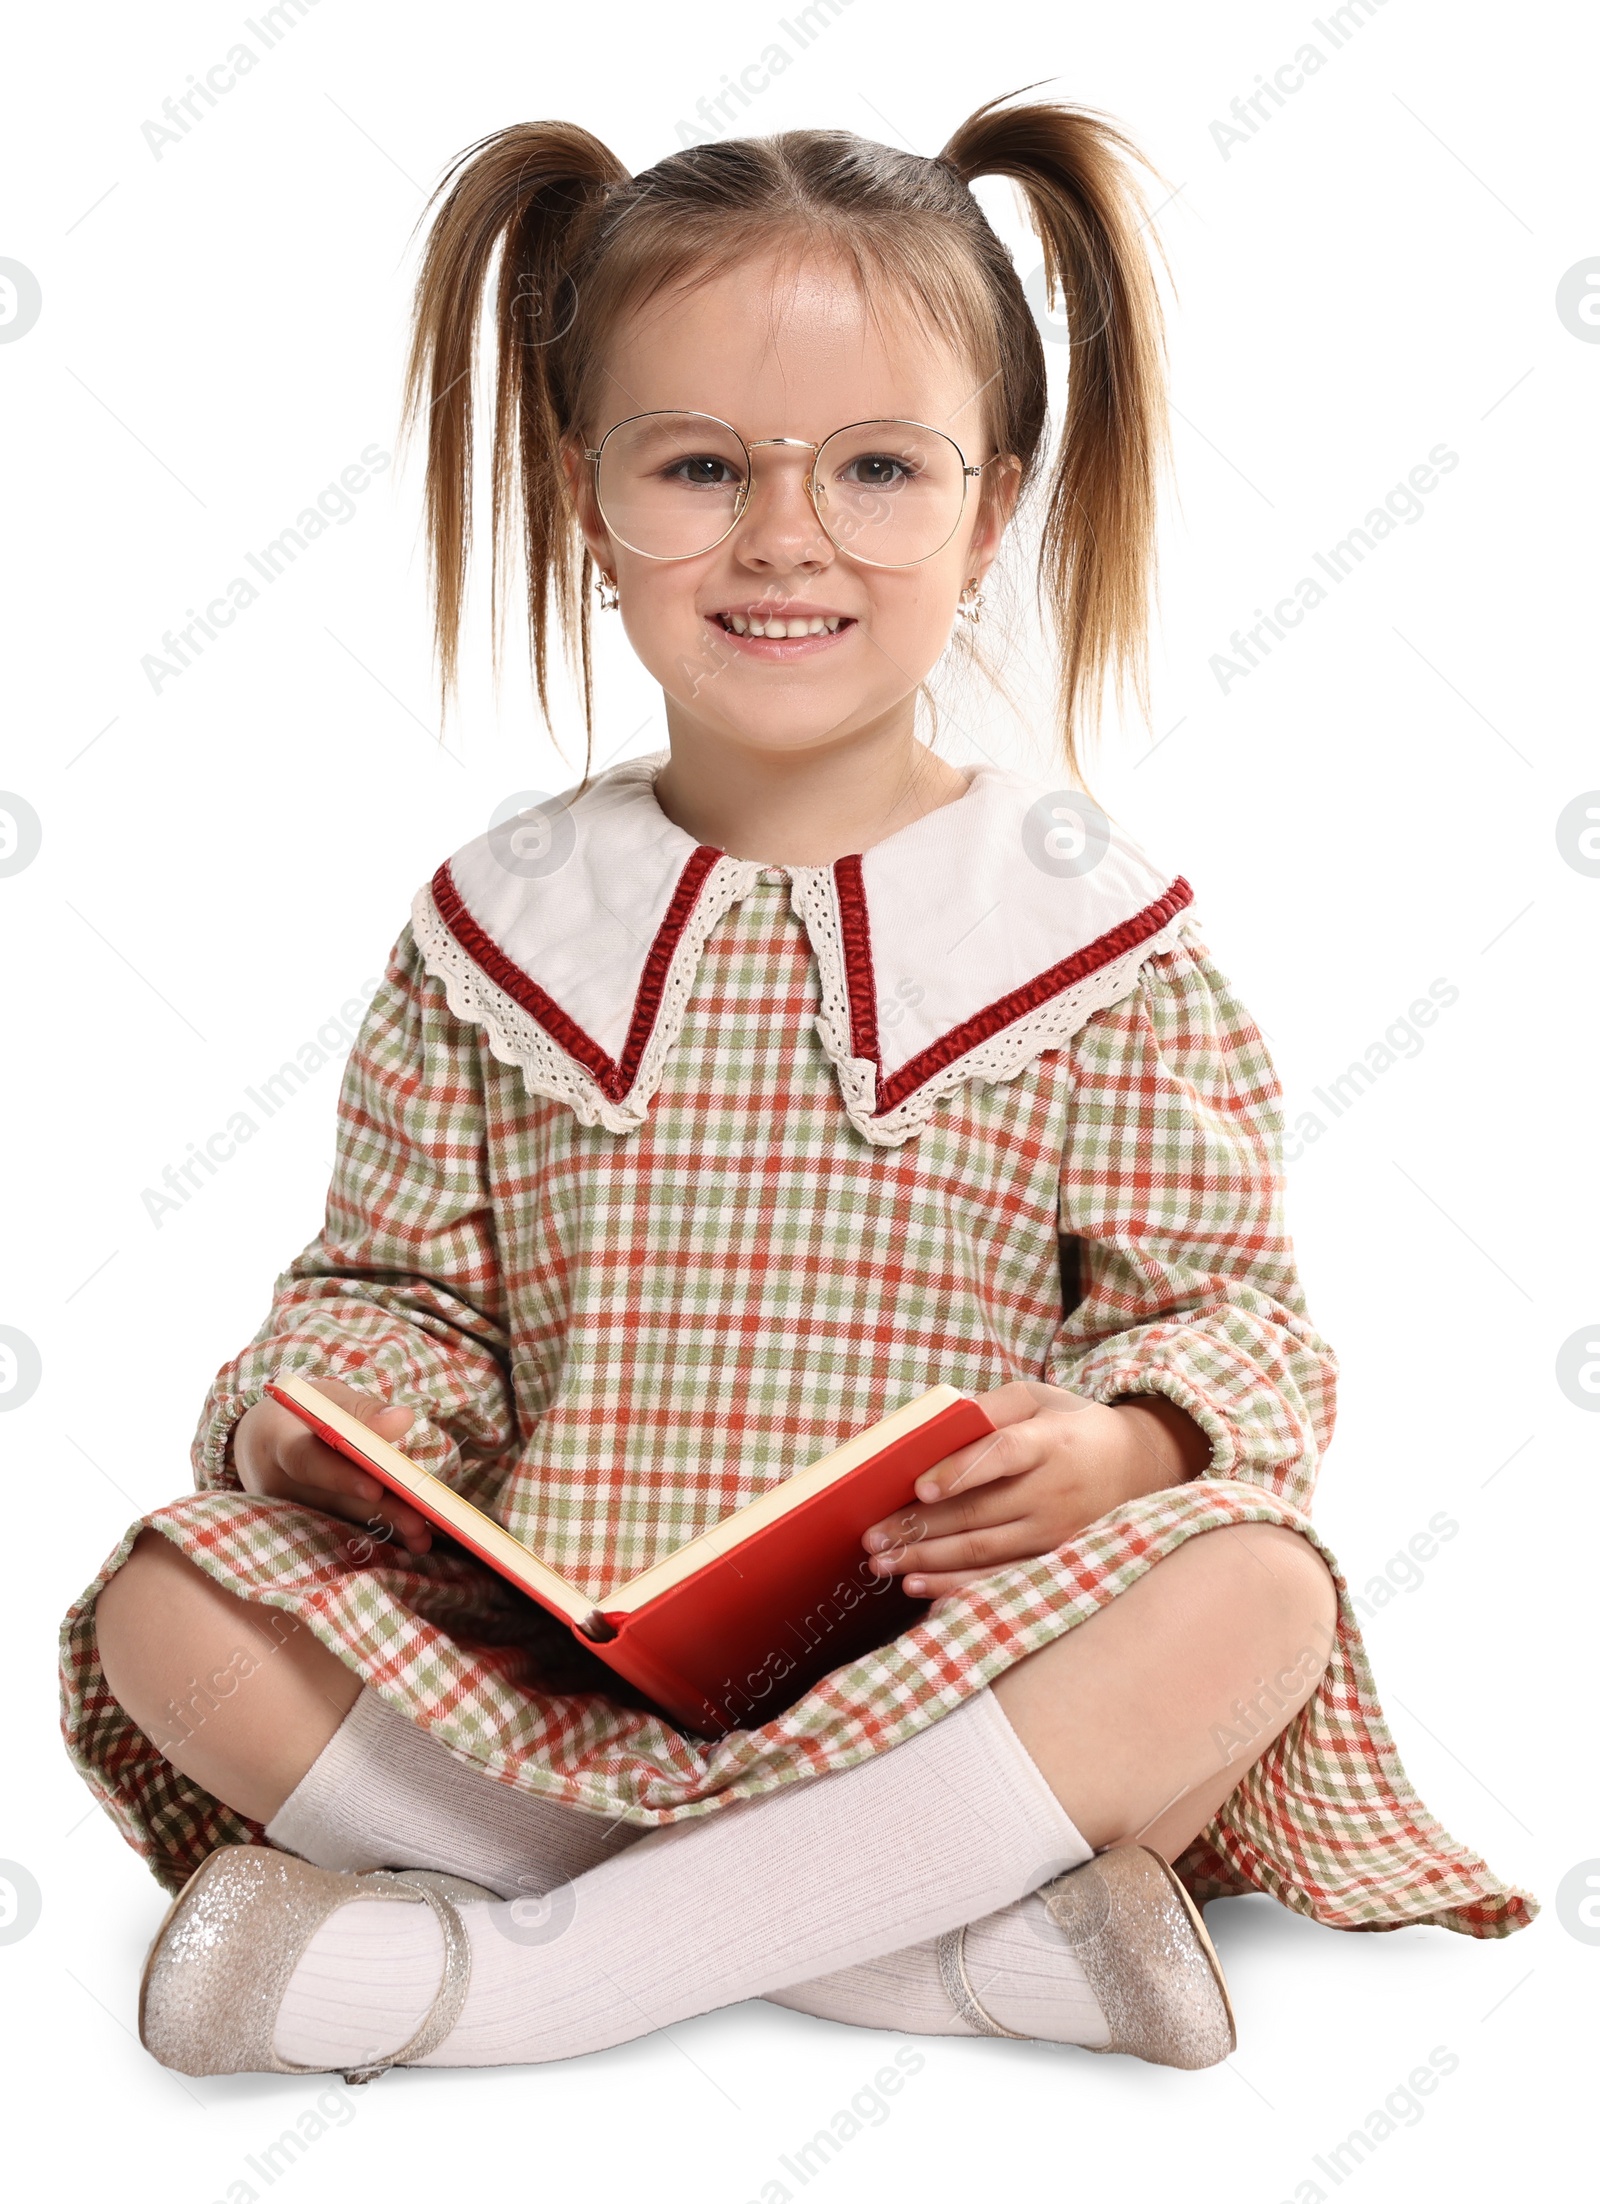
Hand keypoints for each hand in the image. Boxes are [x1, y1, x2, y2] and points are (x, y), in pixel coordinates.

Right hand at [231, 1376, 433, 1556]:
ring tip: (423, 1537)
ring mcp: (292, 1511)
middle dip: (378, 1511)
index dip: (339, 1477)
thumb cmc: (301, 1413)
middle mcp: (280, 1485)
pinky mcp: (308, 1524)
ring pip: (344, 1521)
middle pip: (333, 1501)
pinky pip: (346, 1528)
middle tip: (418, 1522)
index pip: (306, 1462)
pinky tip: (413, 1541)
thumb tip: (402, 1420)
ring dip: (386, 1529)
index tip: (375, 1488)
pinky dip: (381, 1533)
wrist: (262, 1441)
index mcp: (276, 1442)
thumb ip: (363, 1410)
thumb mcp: (327, 1398)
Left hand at [861, 1380, 1209, 1596]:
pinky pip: (1001, 1579)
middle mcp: (1053, 1491)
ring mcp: (1055, 1532)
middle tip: (872, 1537)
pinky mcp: (1054, 1560)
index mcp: (1049, 1442)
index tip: (920, 1484)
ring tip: (884, 1564)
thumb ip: (991, 1408)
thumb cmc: (1072, 1426)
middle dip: (920, 1528)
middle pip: (979, 1513)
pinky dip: (959, 1588)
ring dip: (929, 1562)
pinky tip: (922, 1590)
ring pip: (983, 1552)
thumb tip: (935, 1429)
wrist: (1138, 1466)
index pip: (1003, 1455)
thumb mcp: (1040, 1399)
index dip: (962, 1470)